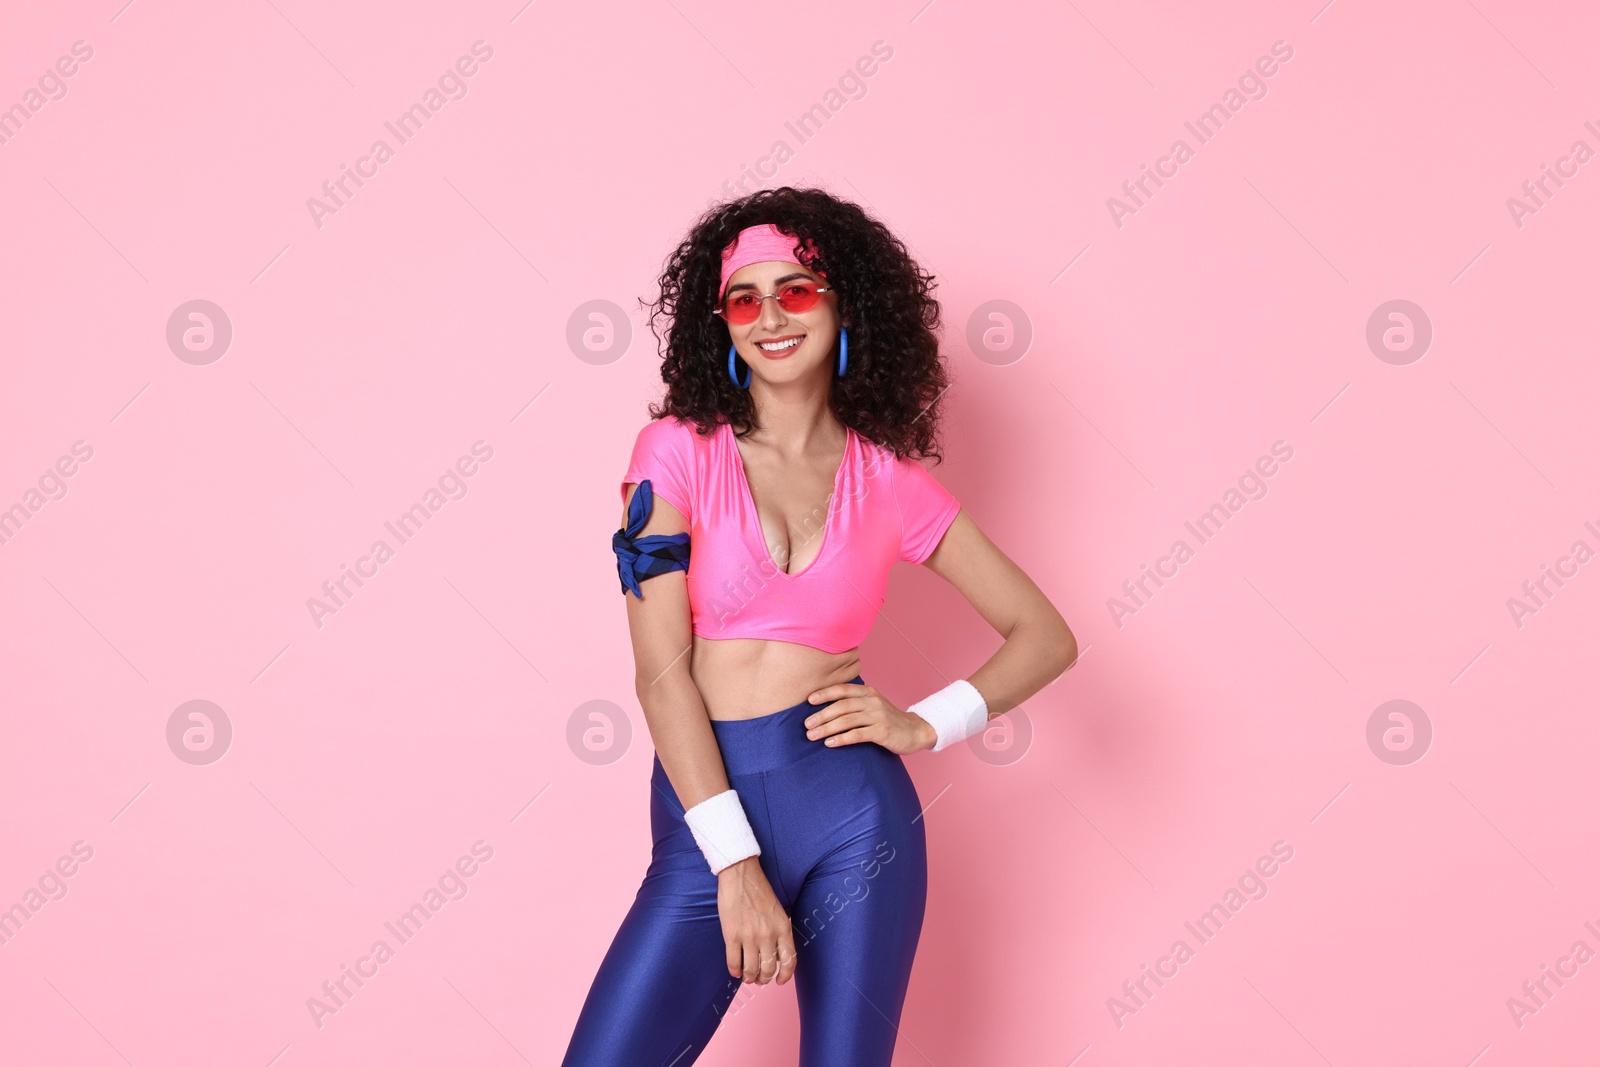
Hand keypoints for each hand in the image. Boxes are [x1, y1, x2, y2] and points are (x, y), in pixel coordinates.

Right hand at [716, 857, 796, 985]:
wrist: (741, 875)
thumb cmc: (760, 891)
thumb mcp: (779, 912)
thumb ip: (779, 933)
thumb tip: (776, 955)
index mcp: (783, 928)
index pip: (789, 962)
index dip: (785, 976)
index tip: (780, 981)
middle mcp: (768, 936)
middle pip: (768, 970)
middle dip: (763, 979)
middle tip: (759, 979)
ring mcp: (749, 937)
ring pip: (751, 971)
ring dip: (749, 977)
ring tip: (746, 976)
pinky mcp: (732, 936)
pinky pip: (734, 963)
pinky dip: (735, 971)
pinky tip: (735, 971)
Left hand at [803, 681, 936, 754]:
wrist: (916, 731)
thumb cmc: (889, 719)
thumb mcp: (874, 704)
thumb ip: (856, 703)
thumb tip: (827, 707)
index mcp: (869, 692)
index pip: (843, 689)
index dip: (825, 693)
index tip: (809, 700)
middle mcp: (873, 701)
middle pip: (842, 706)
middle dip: (821, 715)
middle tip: (806, 724)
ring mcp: (878, 716)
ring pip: (846, 720)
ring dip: (827, 728)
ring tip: (812, 735)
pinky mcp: (882, 732)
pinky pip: (857, 735)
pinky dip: (841, 739)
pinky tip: (830, 743)